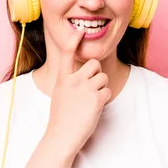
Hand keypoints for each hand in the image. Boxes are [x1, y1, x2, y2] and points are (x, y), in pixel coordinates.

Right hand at [45, 27, 111, 155]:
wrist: (62, 135)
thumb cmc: (61, 118)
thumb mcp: (60, 95)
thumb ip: (69, 83)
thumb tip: (83, 77)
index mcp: (62, 79)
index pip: (68, 53)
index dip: (74, 40)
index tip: (80, 31)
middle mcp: (73, 80)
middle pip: (94, 63)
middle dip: (97, 72)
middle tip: (92, 86)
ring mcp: (85, 89)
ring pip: (103, 77)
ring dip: (101, 87)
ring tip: (91, 100)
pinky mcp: (96, 99)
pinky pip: (107, 91)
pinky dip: (104, 99)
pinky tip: (95, 107)